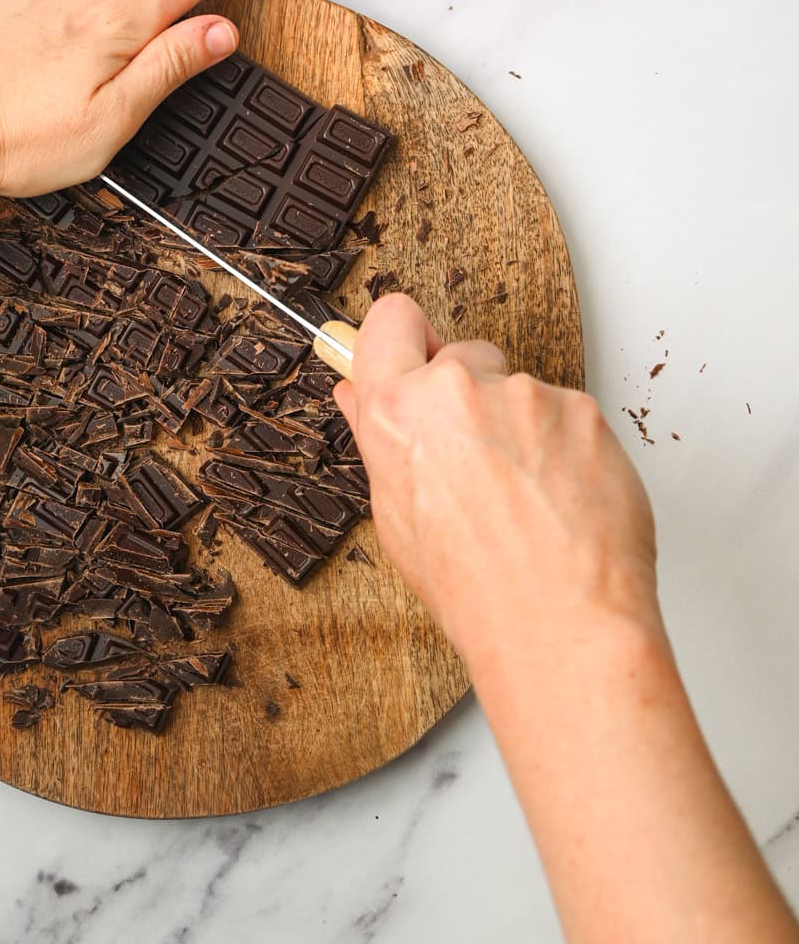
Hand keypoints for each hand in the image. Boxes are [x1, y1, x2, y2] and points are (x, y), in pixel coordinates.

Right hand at [334, 293, 659, 677]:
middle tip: (479, 462)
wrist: (561, 623)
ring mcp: (528, 394)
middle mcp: (460, 389)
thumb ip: (381, 440)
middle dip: (470, 394)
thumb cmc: (476, 587)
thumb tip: (359, 395)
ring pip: (520, 391)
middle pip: (462, 355)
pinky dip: (569, 448)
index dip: (402, 339)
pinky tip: (563, 500)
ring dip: (523, 428)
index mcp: (399, 412)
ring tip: (528, 500)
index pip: (390, 321)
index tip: (413, 354)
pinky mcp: (585, 410)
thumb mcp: (398, 517)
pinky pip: (569, 415)